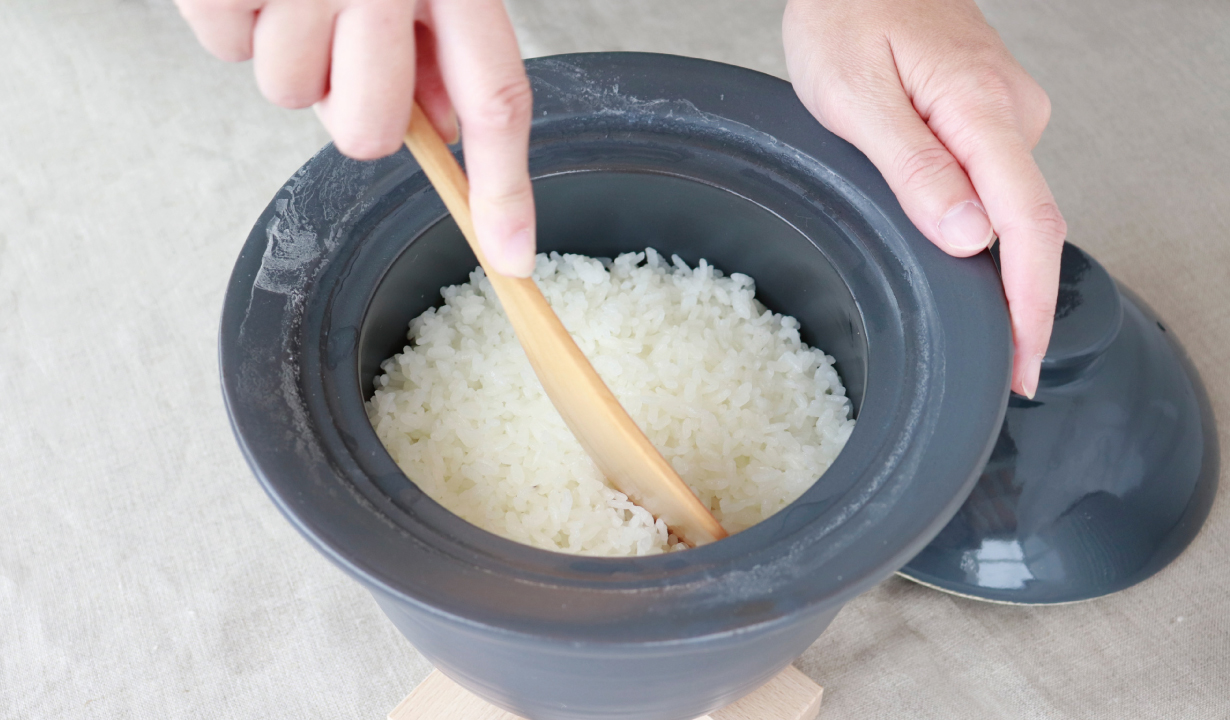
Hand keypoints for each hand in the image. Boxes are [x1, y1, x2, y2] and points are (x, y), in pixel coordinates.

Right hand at [175, 0, 536, 276]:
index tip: (511, 255)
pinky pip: (228, 49)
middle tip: (343, 41)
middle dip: (351, 107)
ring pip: (288, 95)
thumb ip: (445, 42)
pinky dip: (235, 16)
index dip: (504, 188)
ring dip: (288, 50)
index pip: (496, 100)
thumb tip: (441, 128)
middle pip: (366, 132)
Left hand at [783, 0, 1065, 397]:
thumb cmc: (846, 14)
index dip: (1028, 305)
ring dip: (992, 261)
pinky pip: (995, 179)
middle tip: (1000, 367)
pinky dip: (982, 223)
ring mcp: (1005, 110)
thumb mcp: (857, 97)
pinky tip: (959, 248)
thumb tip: (970, 236)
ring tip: (967, 308)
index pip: (1029, 225)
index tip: (1023, 361)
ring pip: (1010, 204)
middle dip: (1016, 301)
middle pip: (1028, 224)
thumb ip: (915, 169)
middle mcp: (1010, 111)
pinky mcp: (989, 110)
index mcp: (980, 110)